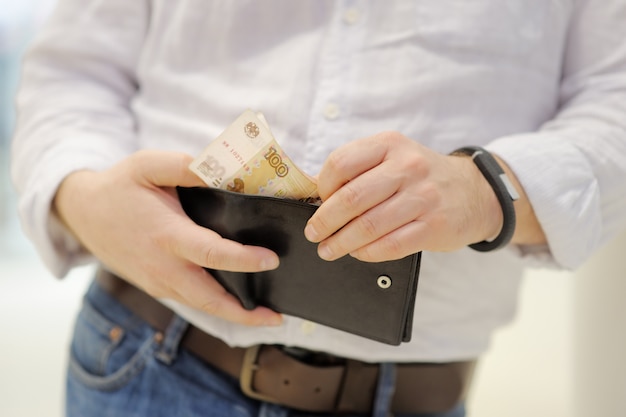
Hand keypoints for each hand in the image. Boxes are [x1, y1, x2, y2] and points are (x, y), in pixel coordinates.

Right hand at [54, 150, 282, 325]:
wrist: (83, 214)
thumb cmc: (120, 187)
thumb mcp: (148, 165)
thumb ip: (185, 166)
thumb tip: (224, 172)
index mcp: (166, 234)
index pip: (211, 253)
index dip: (243, 260)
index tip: (271, 260)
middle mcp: (163, 266)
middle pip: (209, 299)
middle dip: (245, 313)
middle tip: (277, 317)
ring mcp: (159, 281)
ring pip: (201, 306)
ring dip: (234, 315)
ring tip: (266, 316)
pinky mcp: (157, 286)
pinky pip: (191, 300)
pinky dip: (216, 306)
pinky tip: (237, 302)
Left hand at [304, 132, 502, 261]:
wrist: (474, 192)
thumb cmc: (420, 177)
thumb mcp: (393, 157)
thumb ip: (360, 170)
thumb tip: (317, 195)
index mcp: (389, 144)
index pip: (341, 163)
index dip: (322, 187)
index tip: (318, 203)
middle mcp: (408, 166)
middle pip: (352, 198)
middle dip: (325, 221)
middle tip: (314, 234)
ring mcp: (423, 197)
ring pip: (369, 226)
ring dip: (341, 243)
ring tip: (328, 249)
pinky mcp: (434, 226)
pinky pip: (390, 245)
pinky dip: (366, 253)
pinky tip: (357, 253)